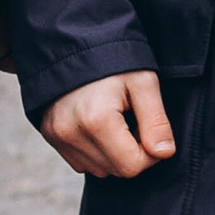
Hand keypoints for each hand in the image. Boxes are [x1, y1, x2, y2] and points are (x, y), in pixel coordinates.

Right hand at [41, 67, 175, 179]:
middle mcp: (71, 133)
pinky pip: (81, 162)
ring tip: (116, 121)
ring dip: (114, 154)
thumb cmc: (113, 59)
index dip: (150, 153)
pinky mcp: (50, 136)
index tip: (150, 128)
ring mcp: (57, 136)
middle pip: (116, 170)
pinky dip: (96, 152)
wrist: (73, 44)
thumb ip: (156, 121)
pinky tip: (99, 126)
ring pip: (99, 170)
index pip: (132, 166)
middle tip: (134, 121)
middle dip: (132, 153)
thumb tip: (164, 153)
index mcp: (96, 120)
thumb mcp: (143, 82)